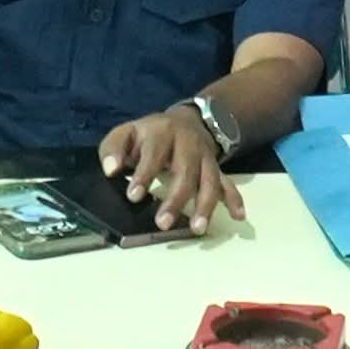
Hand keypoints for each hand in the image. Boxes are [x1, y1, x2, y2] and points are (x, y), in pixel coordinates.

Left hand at [97, 107, 245, 235]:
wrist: (185, 120)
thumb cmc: (148, 134)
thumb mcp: (126, 133)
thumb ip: (113, 149)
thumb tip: (111, 170)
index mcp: (161, 132)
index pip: (153, 154)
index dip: (145, 175)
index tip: (134, 197)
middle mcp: (187, 144)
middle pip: (185, 172)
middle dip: (175, 199)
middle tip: (162, 223)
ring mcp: (205, 157)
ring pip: (210, 181)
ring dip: (205, 206)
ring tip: (197, 228)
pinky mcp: (216, 168)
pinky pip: (228, 183)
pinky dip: (234, 199)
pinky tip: (238, 216)